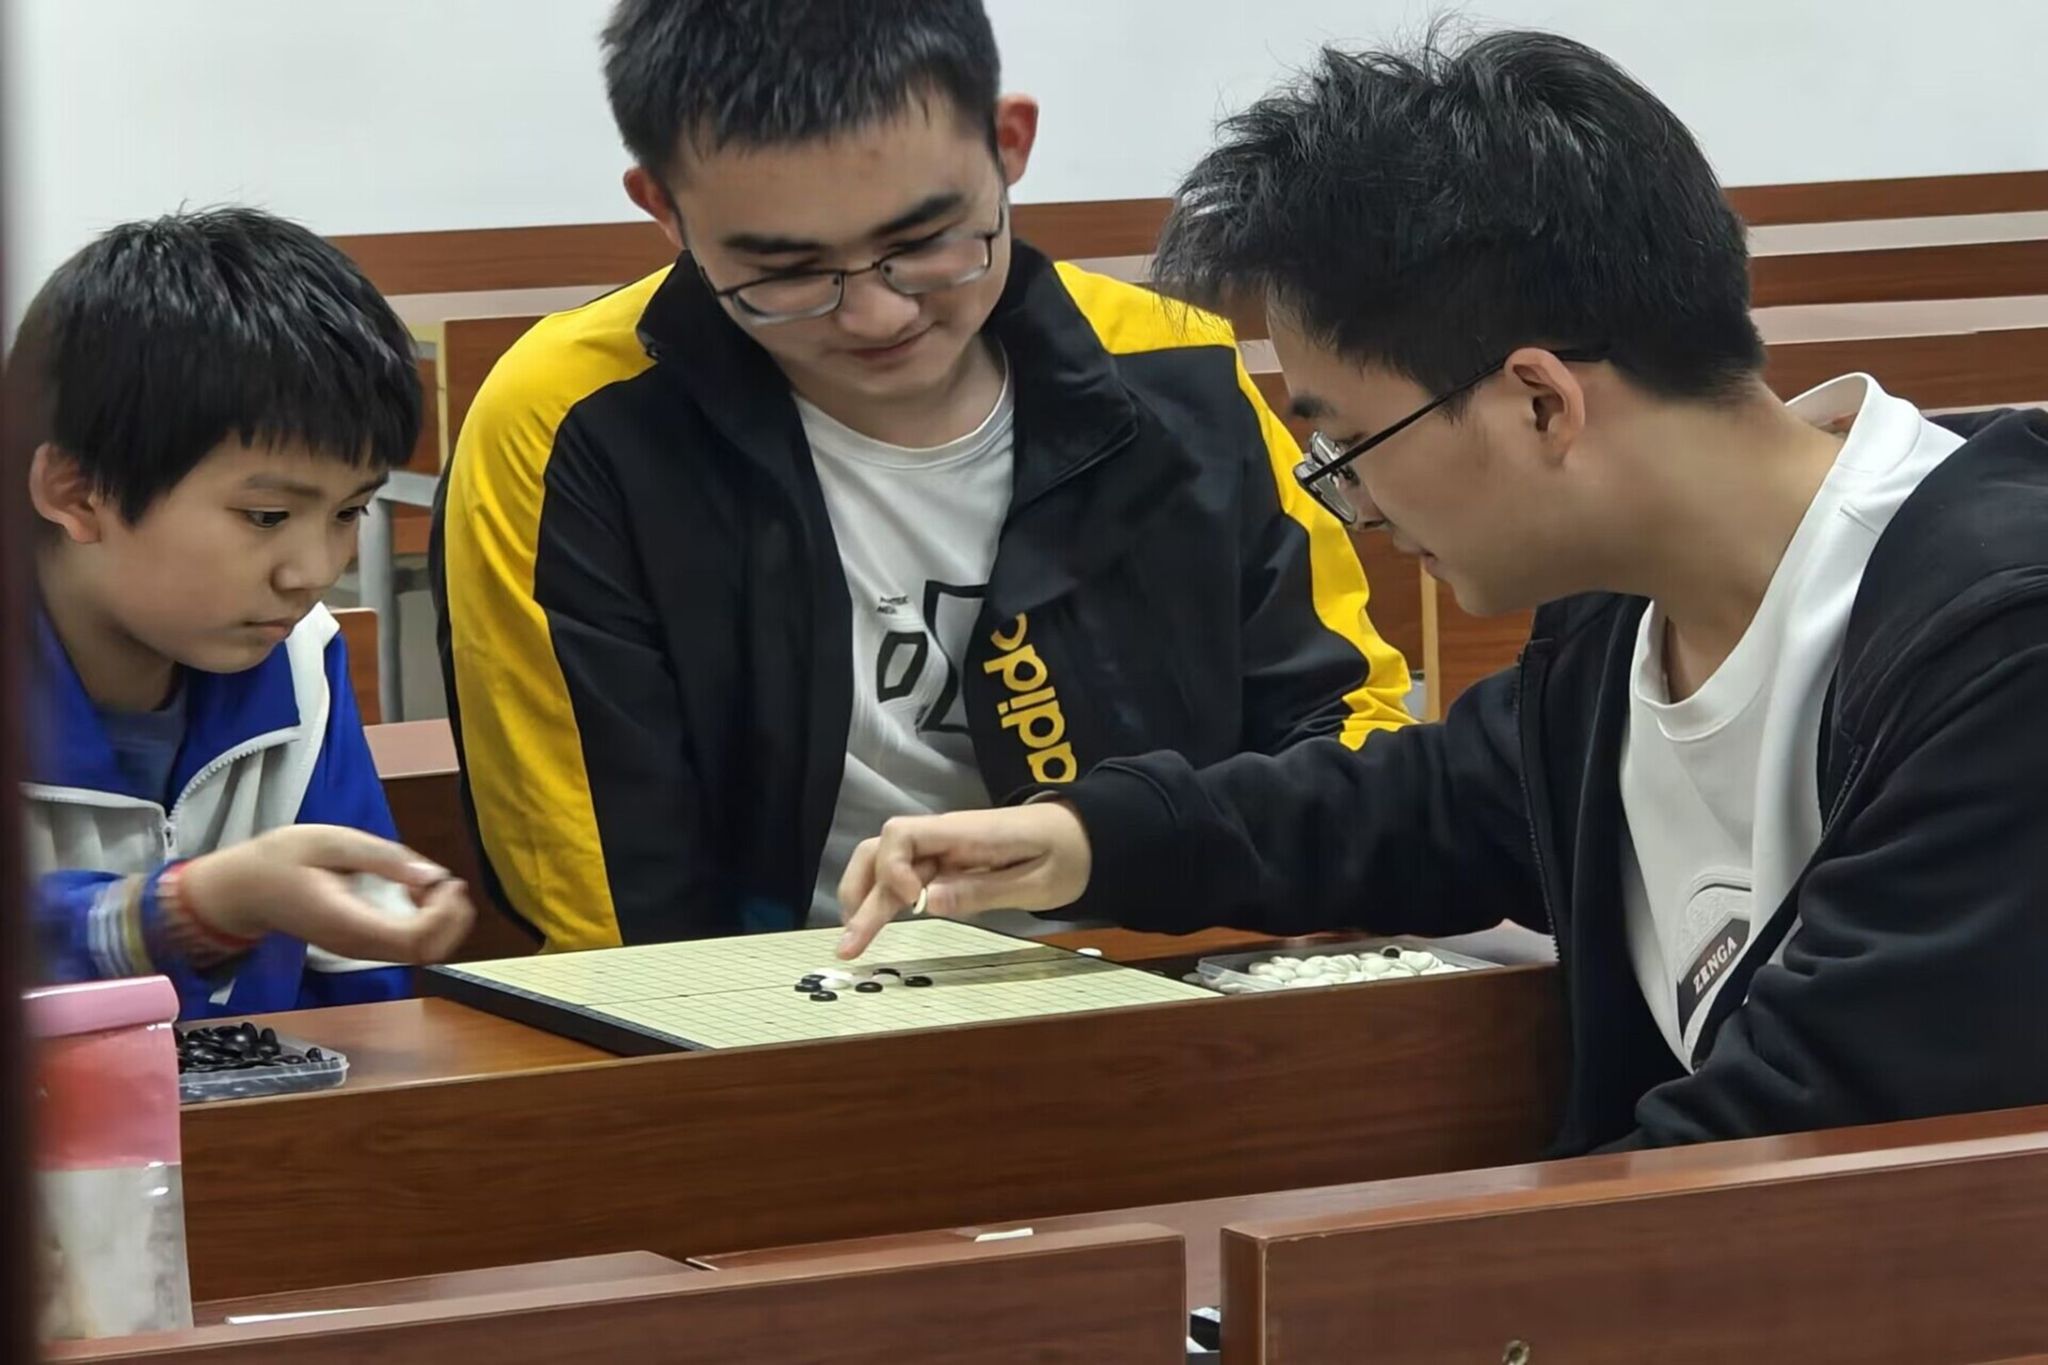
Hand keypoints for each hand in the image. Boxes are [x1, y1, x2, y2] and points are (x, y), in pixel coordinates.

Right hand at [178, 825, 475, 963]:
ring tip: (426, 883)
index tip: (446, 882)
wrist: (242, 891)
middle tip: (446, 882)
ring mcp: (359, 950)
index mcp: (349, 923)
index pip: (416, 940)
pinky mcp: (360, 946)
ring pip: (420, 952)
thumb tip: (431, 875)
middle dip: (451, 919)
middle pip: (427, 953)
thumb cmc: (279, 861)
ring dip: (439, 920)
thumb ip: (382, 858)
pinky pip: (405, 944)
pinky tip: (412, 892)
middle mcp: (358, 946)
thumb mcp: (330, 842)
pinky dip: (424, 921)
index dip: (445, 915)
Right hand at [835, 803, 1094, 958]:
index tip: (910, 904)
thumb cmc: (1067, 855)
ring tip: (853, 939)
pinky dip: (884, 900)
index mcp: (965, 833)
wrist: (1087, 836)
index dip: (892, 868)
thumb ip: (982, 890)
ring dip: (863, 897)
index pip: (902, 834)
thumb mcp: (1035, 882)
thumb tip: (925, 903)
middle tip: (849, 945)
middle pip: (880, 851)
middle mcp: (944, 837)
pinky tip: (874, 925)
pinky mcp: (946, 864)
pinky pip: (905, 877)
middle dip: (858, 893)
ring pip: (884, 865)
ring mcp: (942, 850)